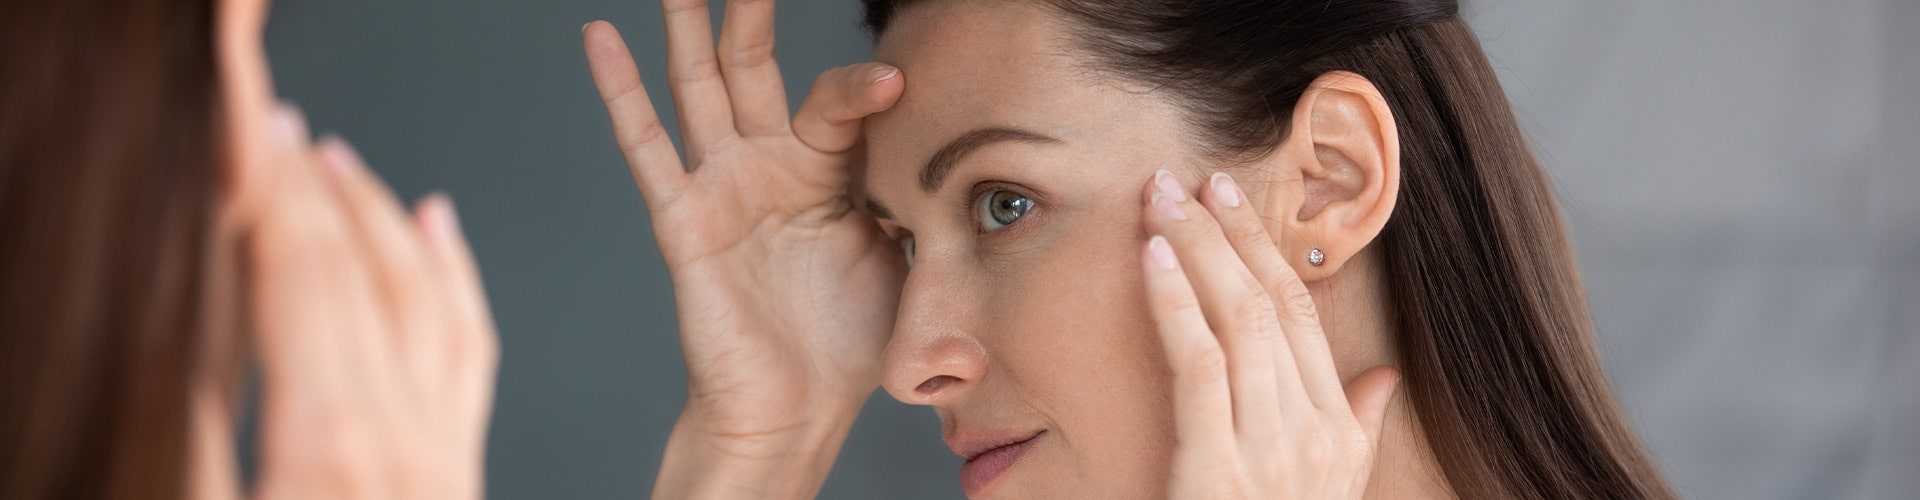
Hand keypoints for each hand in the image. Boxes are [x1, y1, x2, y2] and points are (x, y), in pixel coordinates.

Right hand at [232, 106, 497, 499]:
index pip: (301, 278)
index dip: (277, 196)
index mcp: (327, 438)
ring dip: (385, 224)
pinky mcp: (460, 476)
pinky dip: (456, 283)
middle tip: (287, 136)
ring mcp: (441, 455)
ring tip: (350, 171)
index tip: (255, 137)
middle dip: (322, 195)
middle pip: (360, 277)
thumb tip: (174, 336)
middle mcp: (399, 434)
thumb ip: (198, 433)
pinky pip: (472, 357)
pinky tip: (441, 237)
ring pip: (427, 303)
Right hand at [580, 0, 905, 495]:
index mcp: (826, 170)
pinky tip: (601, 38)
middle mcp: (768, 165)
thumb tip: (953, 160)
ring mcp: (722, 185)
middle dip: (750, 9)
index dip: (864, 88)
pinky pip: (646, 147)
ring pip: (698, 86)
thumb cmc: (847, 341)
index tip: (899, 82)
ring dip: (687, 26)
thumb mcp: (905, 256)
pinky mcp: (683, 218)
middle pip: (753, 65)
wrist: (797, 408)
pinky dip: (620, 90)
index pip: (838, 100)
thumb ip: (914, 199)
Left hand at [1138, 170, 1400, 497]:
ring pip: (1237, 319)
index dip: (1264, 249)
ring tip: (1160, 198)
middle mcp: (1313, 437)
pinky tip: (1153, 257)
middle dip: (1227, 232)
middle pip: (1271, 304)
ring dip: (1196, 247)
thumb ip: (1356, 434)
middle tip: (1187, 177)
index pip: (1302, 316)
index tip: (1229, 200)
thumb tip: (1383, 380)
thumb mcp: (1326, 492)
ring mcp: (1270, 453)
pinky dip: (1174, 300)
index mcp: (1338, 435)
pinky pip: (1198, 363)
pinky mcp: (1218, 468)